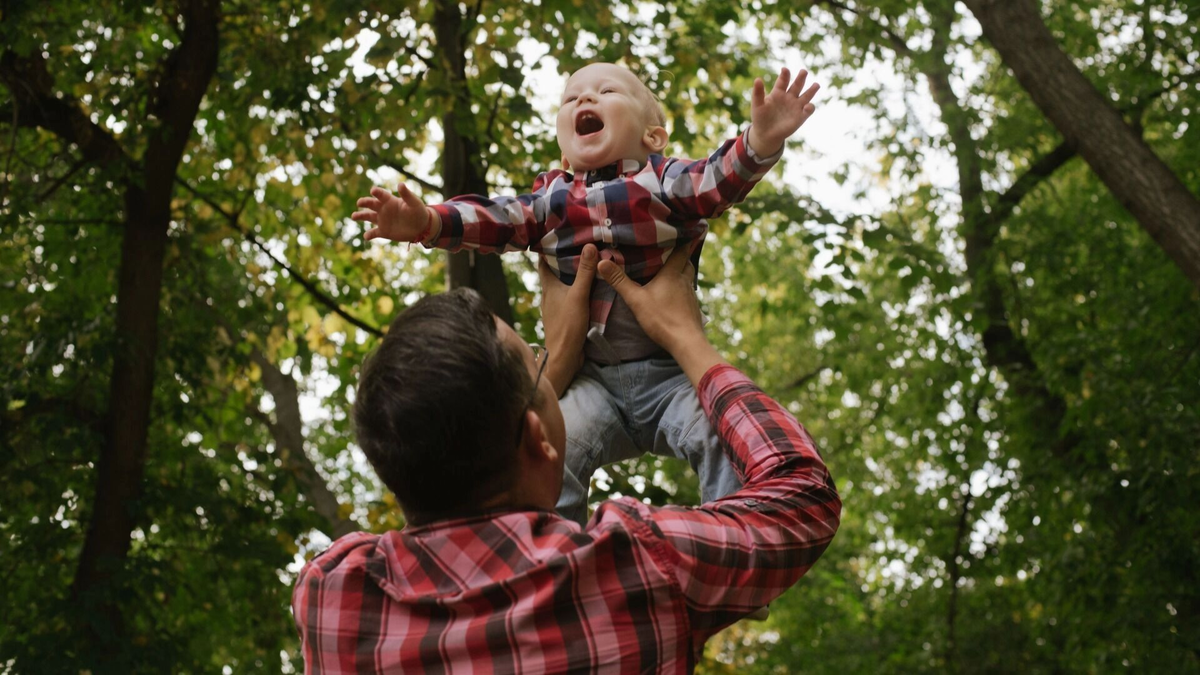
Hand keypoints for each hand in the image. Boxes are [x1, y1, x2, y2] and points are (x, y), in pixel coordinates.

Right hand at [351, 184, 435, 242]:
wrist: (421, 227)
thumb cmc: (418, 212)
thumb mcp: (414, 203)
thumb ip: (407, 195)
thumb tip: (400, 184)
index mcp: (390, 200)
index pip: (381, 195)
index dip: (377, 192)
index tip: (373, 191)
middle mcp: (383, 209)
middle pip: (371, 204)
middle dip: (365, 202)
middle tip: (360, 203)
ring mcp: (382, 220)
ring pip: (368, 217)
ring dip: (360, 216)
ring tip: (353, 216)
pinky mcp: (383, 231)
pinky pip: (374, 233)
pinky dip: (369, 235)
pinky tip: (366, 236)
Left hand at [539, 244, 597, 397]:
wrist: (564, 357)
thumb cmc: (567, 326)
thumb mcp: (578, 296)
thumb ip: (585, 272)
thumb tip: (589, 245)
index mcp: (548, 286)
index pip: (543, 261)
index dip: (548, 247)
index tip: (558, 234)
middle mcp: (549, 293)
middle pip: (554, 270)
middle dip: (563, 258)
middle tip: (578, 243)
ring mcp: (556, 305)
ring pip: (562, 283)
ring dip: (572, 273)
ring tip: (586, 260)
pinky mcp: (564, 314)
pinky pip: (570, 295)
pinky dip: (577, 287)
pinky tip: (589, 285)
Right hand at [598, 247, 724, 385]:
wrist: (685, 342)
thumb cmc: (661, 318)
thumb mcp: (636, 299)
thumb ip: (619, 281)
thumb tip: (602, 262)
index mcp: (673, 274)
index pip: (682, 250)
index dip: (681, 240)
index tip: (678, 232)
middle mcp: (685, 281)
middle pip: (687, 263)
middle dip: (680, 256)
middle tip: (669, 252)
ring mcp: (691, 295)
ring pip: (688, 278)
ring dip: (681, 272)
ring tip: (669, 271)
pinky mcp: (693, 308)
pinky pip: (688, 292)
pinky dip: (681, 288)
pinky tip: (672, 295)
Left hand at [748, 67, 819, 156]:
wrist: (765, 134)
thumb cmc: (760, 118)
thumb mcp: (757, 105)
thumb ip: (757, 93)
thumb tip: (757, 79)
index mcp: (778, 92)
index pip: (783, 81)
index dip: (785, 75)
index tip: (785, 69)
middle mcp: (789, 97)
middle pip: (797, 85)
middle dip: (801, 78)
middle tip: (803, 71)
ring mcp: (796, 106)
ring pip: (806, 96)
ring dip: (812, 90)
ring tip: (816, 85)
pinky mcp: (800, 117)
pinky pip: (808, 111)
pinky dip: (809, 108)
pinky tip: (807, 106)